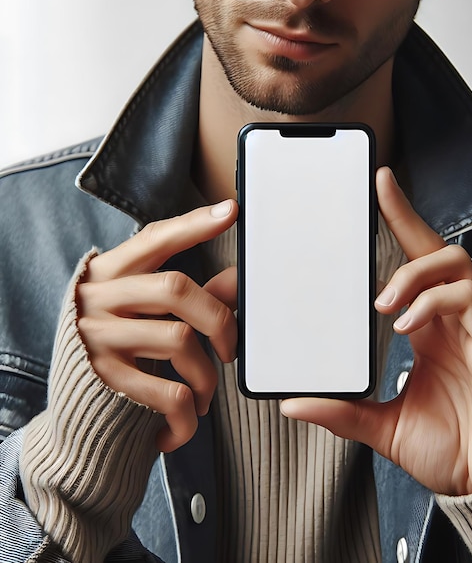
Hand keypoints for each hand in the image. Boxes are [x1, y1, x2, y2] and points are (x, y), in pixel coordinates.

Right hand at [76, 201, 238, 452]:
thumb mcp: (141, 315)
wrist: (72, 413)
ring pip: (179, 342)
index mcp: (111, 273)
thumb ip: (186, 298)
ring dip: (207, 378)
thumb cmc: (118, 350)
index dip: (194, 225)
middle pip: (176, 288)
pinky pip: (168, 393)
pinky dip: (189, 416)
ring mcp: (98, 337)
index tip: (231, 211)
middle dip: (219, 320)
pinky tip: (185, 422)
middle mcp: (100, 298)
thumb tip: (237, 281)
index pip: (156, 239)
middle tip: (231, 350)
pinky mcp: (103, 379)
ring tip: (205, 396)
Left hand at [280, 168, 471, 494]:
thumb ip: (342, 410)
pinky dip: (434, 301)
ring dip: (414, 272)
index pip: (415, 263)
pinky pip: (470, 298)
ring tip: (382, 302)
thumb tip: (293, 403)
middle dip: (407, 216)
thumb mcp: (382, 425)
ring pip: (456, 264)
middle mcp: (457, 318)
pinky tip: (407, 323)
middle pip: (437, 248)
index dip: (400, 223)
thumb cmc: (449, 449)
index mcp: (430, 328)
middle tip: (377, 192)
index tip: (376, 190)